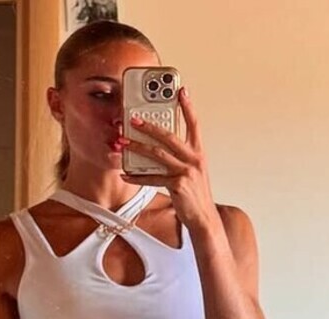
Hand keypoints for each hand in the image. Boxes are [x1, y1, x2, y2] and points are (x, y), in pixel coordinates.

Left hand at [119, 88, 218, 233]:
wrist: (204, 218)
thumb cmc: (196, 196)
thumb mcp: (194, 172)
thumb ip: (182, 158)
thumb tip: (161, 148)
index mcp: (198, 153)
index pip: (194, 124)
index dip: (188, 107)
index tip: (181, 91)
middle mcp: (194, 159)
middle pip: (169, 136)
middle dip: (149, 126)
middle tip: (133, 119)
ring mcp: (186, 172)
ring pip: (158, 154)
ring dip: (138, 147)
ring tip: (123, 143)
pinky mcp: (177, 185)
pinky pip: (153, 178)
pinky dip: (137, 177)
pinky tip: (126, 174)